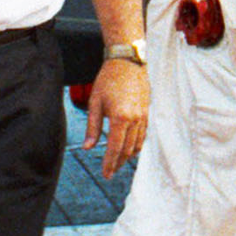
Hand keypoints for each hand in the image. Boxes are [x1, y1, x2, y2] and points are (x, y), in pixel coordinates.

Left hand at [82, 58, 149, 178]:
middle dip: (118, 163)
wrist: (127, 61)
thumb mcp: (95, 102)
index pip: (114, 148)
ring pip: (137, 143)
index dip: (110, 163)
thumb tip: (88, 147)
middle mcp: (134, 119)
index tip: (105, 174)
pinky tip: (129, 146)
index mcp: (120, 118)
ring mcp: (143, 115)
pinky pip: (143, 134)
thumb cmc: (108, 79)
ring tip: (118, 162)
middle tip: (110, 172)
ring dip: (128, 155)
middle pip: (127, 149)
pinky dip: (136, 144)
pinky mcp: (147, 111)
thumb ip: (93, 126)